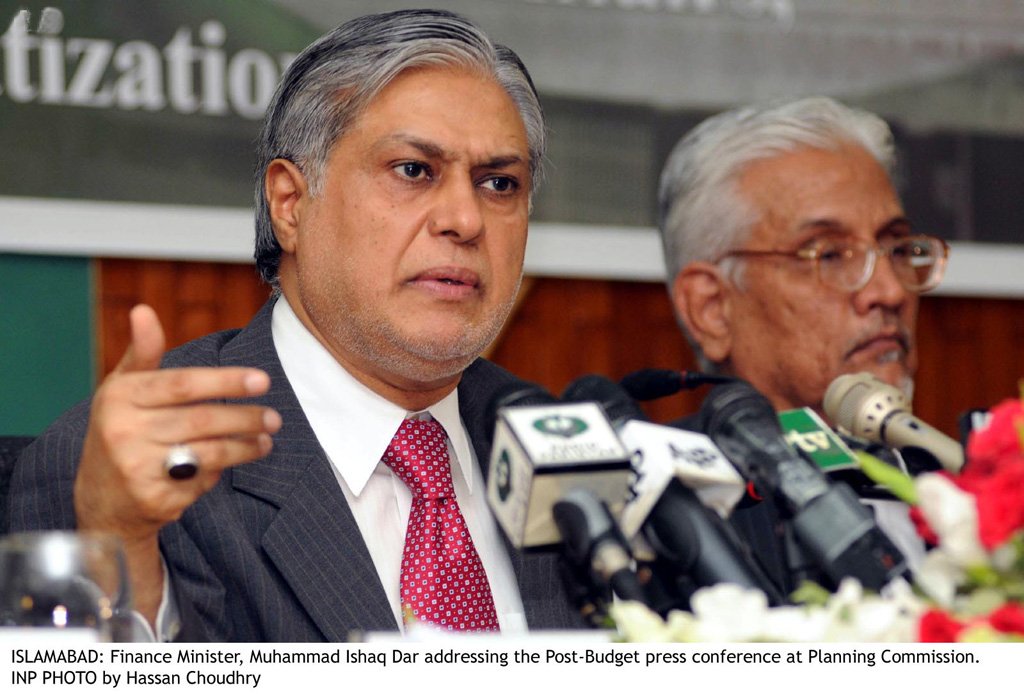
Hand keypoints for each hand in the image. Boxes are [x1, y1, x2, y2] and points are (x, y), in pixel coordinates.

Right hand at [74, 305, 280, 624]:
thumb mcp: (122, 390)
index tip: (263, 380)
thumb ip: (142, 353)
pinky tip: (231, 463)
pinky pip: (202, 481)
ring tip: (266, 440)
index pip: (182, 384)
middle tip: (274, 417)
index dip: (226, 380)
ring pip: (208, 452)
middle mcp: (123, 432)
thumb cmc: (121, 431)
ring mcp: (136, 469)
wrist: (100, 502)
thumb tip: (143, 309)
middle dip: (245, 417)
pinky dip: (220, 472)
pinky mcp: (153, 500)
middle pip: (201, 419)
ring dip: (245, 446)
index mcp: (119, 397)